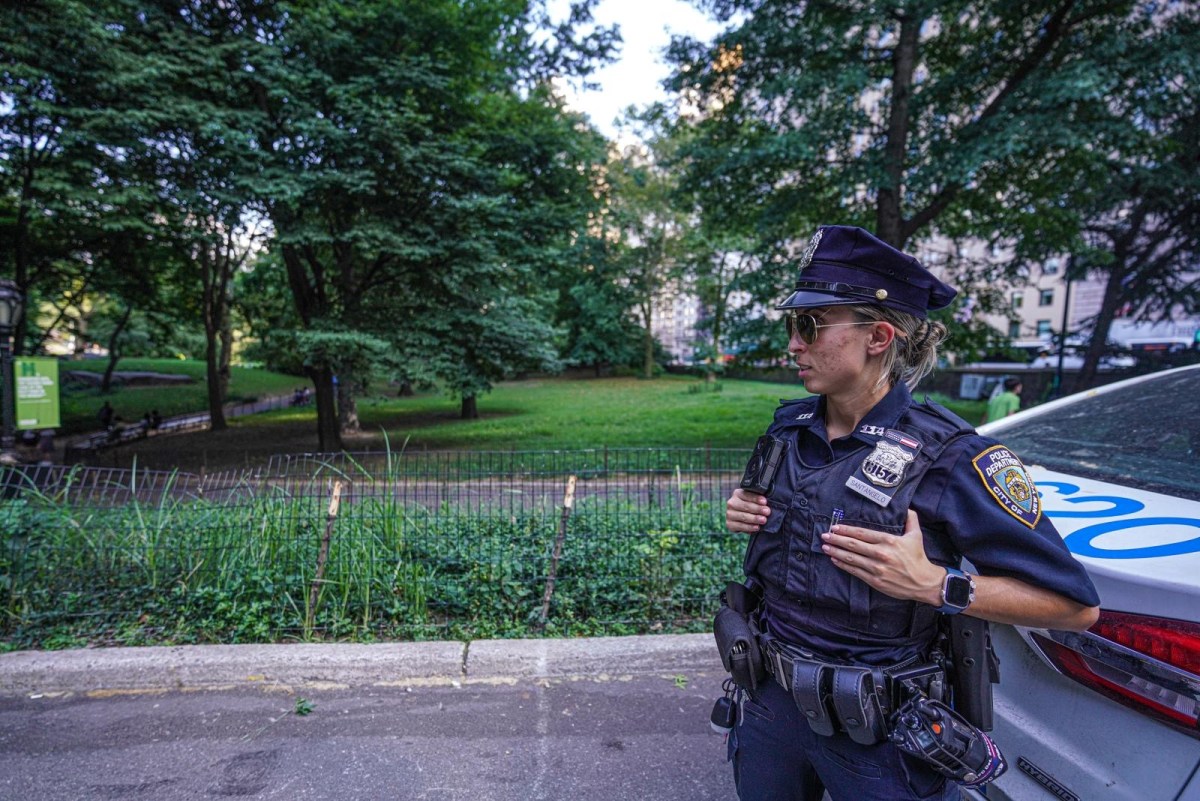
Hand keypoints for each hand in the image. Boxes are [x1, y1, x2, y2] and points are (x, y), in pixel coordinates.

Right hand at [726, 488, 769, 533]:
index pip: (747, 495)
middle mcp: (731, 503)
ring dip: (754, 518)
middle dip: (757, 509)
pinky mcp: (729, 524)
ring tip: (764, 520)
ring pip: (743, 516)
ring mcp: (729, 514)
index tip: (764, 502)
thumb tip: (767, 504)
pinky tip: (756, 527)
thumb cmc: (752, 507)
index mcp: (738, 494)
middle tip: (767, 512)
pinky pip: (740, 526)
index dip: (756, 498)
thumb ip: (759, 500)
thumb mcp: (754, 501)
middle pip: (745, 506)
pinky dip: (749, 527)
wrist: (743, 519)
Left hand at [820, 510, 943, 603]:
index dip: (846, 529)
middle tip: (824, 535)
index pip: (862, 533)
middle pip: (853, 544)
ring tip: (825, 547)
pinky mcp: (875, 580)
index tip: (835, 527)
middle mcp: (881, 553)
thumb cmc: (918, 557)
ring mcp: (876, 568)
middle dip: (836, 539)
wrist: (924, 582)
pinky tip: (835, 560)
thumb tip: (906, 507)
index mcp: (888, 540)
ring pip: (851, 558)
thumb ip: (910, 518)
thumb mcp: (916, 535)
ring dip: (836, 552)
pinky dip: (843, 565)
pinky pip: (855, 571)